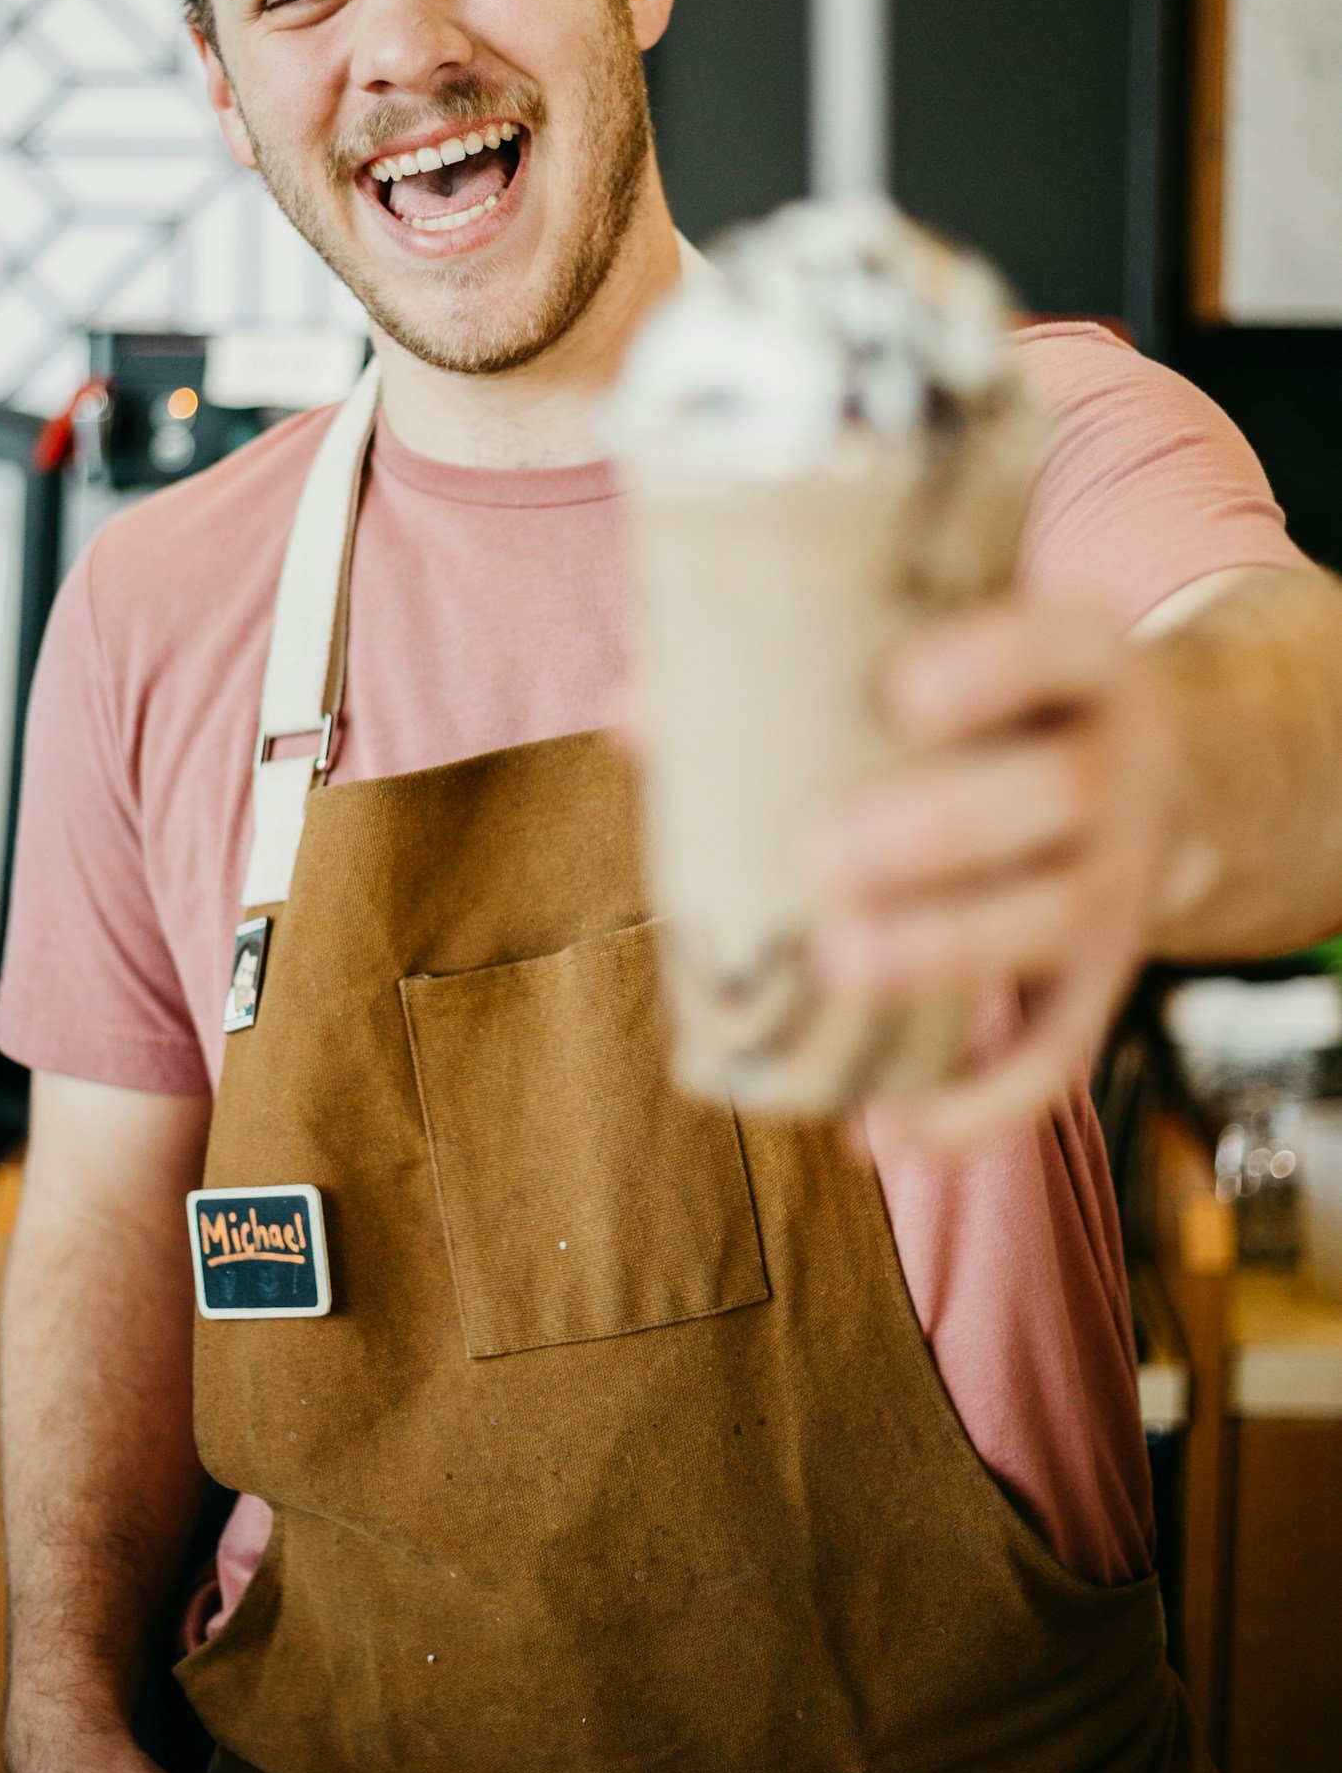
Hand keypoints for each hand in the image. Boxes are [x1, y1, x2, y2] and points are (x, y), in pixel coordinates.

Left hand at [809, 594, 1181, 1150]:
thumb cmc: (982, 706)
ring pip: (1059, 918)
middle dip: (946, 828)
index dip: (995, 665)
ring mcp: (1124, 878)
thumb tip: (632, 717)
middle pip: (1061, 793)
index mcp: (1080, 660)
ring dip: (949, 951)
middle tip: (826, 856)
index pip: (1060, 642)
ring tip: (838, 967)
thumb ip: (791, 671)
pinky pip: (1060, 1053)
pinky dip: (979, 1107)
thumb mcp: (930, 660)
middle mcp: (1122, 765)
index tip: (901, 690)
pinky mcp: (1105, 979)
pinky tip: (885, 1130)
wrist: (1139, 779)